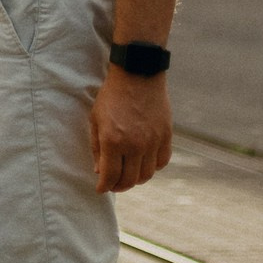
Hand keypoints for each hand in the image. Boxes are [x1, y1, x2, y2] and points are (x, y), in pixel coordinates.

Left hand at [89, 68, 172, 193]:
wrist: (138, 74)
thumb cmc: (112, 96)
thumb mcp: (96, 119)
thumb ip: (97, 148)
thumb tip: (100, 171)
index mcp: (113, 141)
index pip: (110, 176)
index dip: (104, 187)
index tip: (101, 189)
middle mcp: (135, 145)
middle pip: (129, 180)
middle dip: (119, 186)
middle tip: (114, 184)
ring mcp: (153, 141)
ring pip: (147, 175)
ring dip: (136, 179)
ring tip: (129, 174)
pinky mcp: (166, 136)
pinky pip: (162, 162)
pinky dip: (153, 167)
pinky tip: (145, 162)